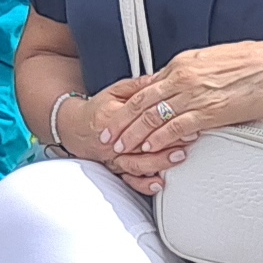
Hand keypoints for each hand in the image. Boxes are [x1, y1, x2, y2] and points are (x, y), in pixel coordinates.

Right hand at [44, 92, 178, 197]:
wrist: (75, 127)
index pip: (140, 118)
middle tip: (187, 139)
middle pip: (141, 143)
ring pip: (137, 163)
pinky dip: (143, 184)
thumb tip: (161, 78)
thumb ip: (138, 86)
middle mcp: (112, 140)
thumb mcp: (115, 91)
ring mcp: (113, 157)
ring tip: (177, 157)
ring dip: (159, 162)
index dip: (163, 119)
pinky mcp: (115, 168)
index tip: (183, 117)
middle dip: (167, 142)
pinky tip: (158, 183)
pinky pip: (129, 180)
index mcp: (112, 116)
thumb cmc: (97, 109)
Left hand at [88, 40, 262, 163]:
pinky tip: (148, 147)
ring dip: (133, 133)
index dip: (126, 101)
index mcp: (183, 63)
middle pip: (140, 101)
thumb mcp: (215, 62)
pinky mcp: (209, 111)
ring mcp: (194, 94)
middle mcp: (183, 77)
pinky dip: (159, 138)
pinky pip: (176, 127)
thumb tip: (183, 83)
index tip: (114, 112)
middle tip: (105, 134)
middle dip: (120, 119)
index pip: (145, 85)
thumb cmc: (255, 63)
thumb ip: (194, 74)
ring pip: (152, 116)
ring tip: (119, 146)